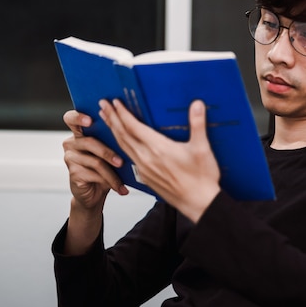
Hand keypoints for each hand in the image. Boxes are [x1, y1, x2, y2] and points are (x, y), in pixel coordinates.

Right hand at [61, 110, 128, 255]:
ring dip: (113, 171)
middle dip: (108, 152)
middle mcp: (71, 143)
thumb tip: (132, 129)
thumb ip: (112, 138)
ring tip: (125, 178)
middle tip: (121, 161)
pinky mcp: (73, 173)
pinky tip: (120, 187)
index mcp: (80, 133)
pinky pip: (95, 174)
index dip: (79, 117)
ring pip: (95, 161)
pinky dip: (111, 181)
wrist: (94, 193)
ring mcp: (70, 158)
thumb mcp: (108, 150)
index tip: (90, 120)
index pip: (71, 118)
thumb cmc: (104, 167)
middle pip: (89, 141)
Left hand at [99, 99, 220, 222]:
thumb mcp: (202, 149)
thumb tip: (196, 104)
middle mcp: (146, 158)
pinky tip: (121, 143)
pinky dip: (120, 146)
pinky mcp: (146, 177)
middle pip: (122, 135)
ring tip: (106, 119)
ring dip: (113, 131)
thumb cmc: (201, 178)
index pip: (133, 126)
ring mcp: (144, 169)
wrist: (198, 204)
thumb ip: (198, 124)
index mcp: (158, 148)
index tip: (114, 102)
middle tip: (102, 105)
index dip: (122, 113)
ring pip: (123, 146)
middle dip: (112, 118)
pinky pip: (128, 157)